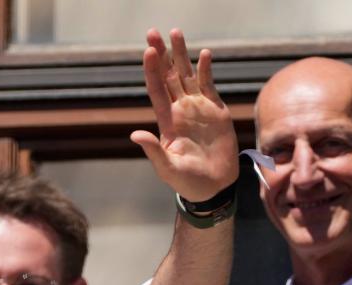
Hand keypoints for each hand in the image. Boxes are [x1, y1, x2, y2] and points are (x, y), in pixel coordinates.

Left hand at [131, 28, 239, 201]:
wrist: (214, 186)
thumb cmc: (187, 181)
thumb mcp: (167, 168)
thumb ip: (154, 150)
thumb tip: (135, 135)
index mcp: (167, 121)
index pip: (156, 90)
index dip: (152, 71)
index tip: (148, 51)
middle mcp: (180, 110)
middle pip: (169, 76)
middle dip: (163, 54)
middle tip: (154, 32)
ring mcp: (198, 108)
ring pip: (187, 75)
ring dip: (182, 55)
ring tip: (176, 32)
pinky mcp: (216, 111)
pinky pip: (209, 86)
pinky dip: (206, 70)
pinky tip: (203, 55)